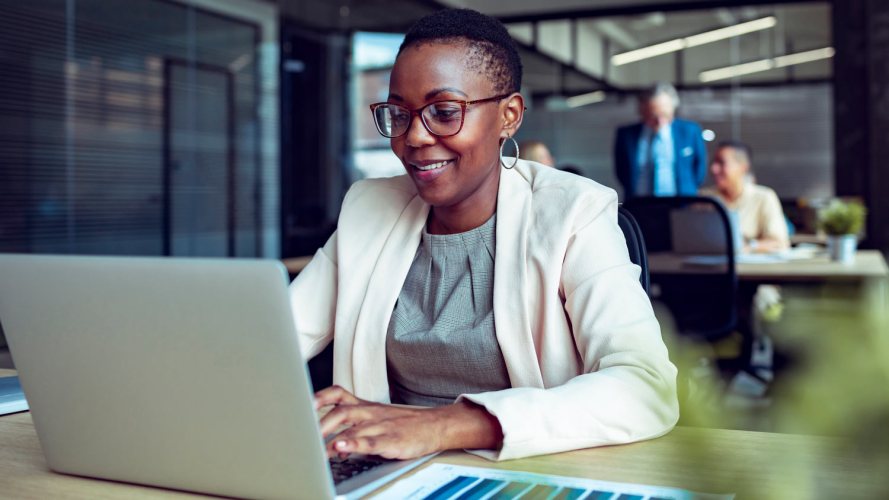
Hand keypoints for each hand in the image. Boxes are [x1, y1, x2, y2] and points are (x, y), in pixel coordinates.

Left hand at [314, 385, 502, 459]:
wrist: (434, 425)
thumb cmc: (403, 423)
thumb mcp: (376, 415)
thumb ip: (353, 423)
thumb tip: (328, 440)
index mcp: (365, 406)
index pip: (338, 394)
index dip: (319, 397)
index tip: (302, 403)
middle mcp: (370, 413)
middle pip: (340, 412)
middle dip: (319, 424)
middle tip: (302, 436)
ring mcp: (380, 426)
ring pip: (351, 427)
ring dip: (330, 436)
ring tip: (315, 446)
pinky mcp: (391, 440)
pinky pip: (369, 441)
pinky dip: (353, 444)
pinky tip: (340, 448)